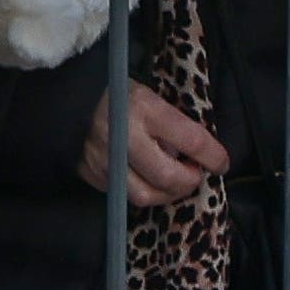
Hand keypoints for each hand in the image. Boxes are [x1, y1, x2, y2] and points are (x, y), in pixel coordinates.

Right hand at [82, 81, 229, 205]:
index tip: (221, 162)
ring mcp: (106, 160)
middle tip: (195, 173)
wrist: (68, 100)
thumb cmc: (117, 94)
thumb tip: (196, 153)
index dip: (214, 156)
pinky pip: (125, 194)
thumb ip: (172, 123)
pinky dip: (143, 190)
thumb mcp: (148, 95)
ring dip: (168, 194)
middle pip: (169, 177)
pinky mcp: (93, 175)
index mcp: (145, 109)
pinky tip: (148, 179)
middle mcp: (125, 138)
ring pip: (146, 195)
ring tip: (174, 182)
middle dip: (190, 180)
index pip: (192, 141)